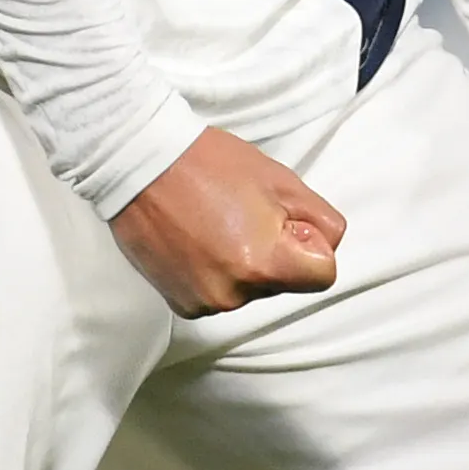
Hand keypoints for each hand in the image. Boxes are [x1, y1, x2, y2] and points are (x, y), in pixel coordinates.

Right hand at [108, 126, 345, 318]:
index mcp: (264, 265)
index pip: (322, 275)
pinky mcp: (181, 304)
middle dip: (276, 252)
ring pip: (251, 288)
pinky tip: (197, 239)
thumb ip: (320, 220)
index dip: (310, 244)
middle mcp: (233, 295)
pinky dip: (217, 271)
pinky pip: (221, 293)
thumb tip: (326, 247)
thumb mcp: (283, 182)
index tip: (284, 220)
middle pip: (284, 282)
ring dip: (245, 262)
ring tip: (215, 222)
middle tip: (243, 213)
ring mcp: (203, 303)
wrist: (142, 166)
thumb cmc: (212, 164)